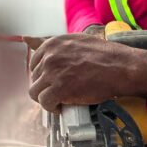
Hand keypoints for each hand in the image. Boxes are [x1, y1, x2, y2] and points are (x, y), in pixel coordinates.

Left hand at [28, 33, 146, 111]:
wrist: (121, 67)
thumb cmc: (103, 55)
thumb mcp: (75, 41)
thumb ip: (51, 43)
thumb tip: (25, 38)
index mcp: (52, 44)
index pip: (34, 63)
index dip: (44, 75)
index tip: (55, 80)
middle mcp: (49, 56)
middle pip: (34, 78)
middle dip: (46, 86)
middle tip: (62, 90)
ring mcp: (53, 73)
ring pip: (35, 92)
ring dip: (47, 98)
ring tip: (62, 99)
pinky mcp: (59, 89)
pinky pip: (44, 103)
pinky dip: (52, 108)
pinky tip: (62, 107)